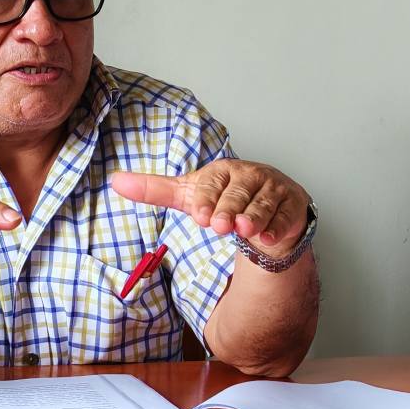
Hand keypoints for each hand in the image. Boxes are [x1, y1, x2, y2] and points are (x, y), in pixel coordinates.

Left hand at [109, 160, 311, 257]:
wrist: (265, 210)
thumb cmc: (225, 199)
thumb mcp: (189, 195)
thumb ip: (156, 190)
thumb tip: (116, 181)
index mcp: (225, 170)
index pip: (214, 182)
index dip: (207, 199)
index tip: (200, 216)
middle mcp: (251, 176)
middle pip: (239, 192)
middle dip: (229, 209)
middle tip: (222, 226)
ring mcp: (274, 190)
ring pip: (263, 204)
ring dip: (254, 218)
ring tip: (245, 230)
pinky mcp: (293, 206)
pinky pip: (286, 216)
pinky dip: (278, 228)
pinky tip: (269, 238)